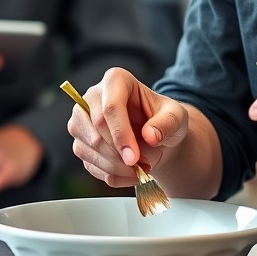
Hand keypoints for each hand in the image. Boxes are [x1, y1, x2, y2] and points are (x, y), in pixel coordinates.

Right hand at [66, 67, 188, 187]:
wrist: (156, 138)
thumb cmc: (164, 121)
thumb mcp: (176, 116)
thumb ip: (168, 123)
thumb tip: (150, 136)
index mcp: (116, 80)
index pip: (110, 107)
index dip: (121, 134)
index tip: (134, 158)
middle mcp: (92, 96)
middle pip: (96, 130)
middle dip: (119, 155)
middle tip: (143, 166)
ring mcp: (81, 120)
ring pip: (89, 149)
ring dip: (116, 167)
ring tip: (141, 168)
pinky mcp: (80, 143)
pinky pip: (91, 165)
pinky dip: (112, 175)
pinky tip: (131, 173)